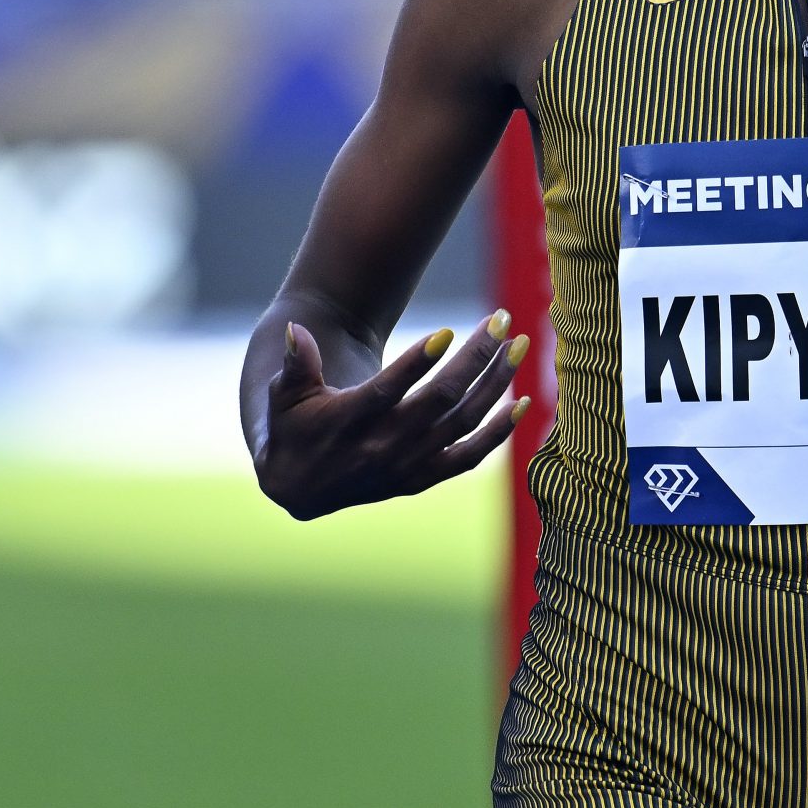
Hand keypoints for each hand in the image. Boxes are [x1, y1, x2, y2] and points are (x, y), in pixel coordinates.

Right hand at [254, 311, 530, 519]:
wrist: (300, 487)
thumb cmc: (292, 425)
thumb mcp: (282, 395)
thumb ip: (295, 364)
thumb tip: (297, 330)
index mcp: (347, 422)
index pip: (388, 391)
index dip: (417, 363)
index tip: (447, 331)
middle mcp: (382, 448)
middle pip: (440, 401)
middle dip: (475, 357)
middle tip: (501, 319)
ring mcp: (406, 466)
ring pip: (462, 423)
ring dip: (495, 383)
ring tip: (518, 344)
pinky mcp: (422, 479)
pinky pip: (469, 457)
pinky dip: (499, 433)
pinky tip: (525, 401)